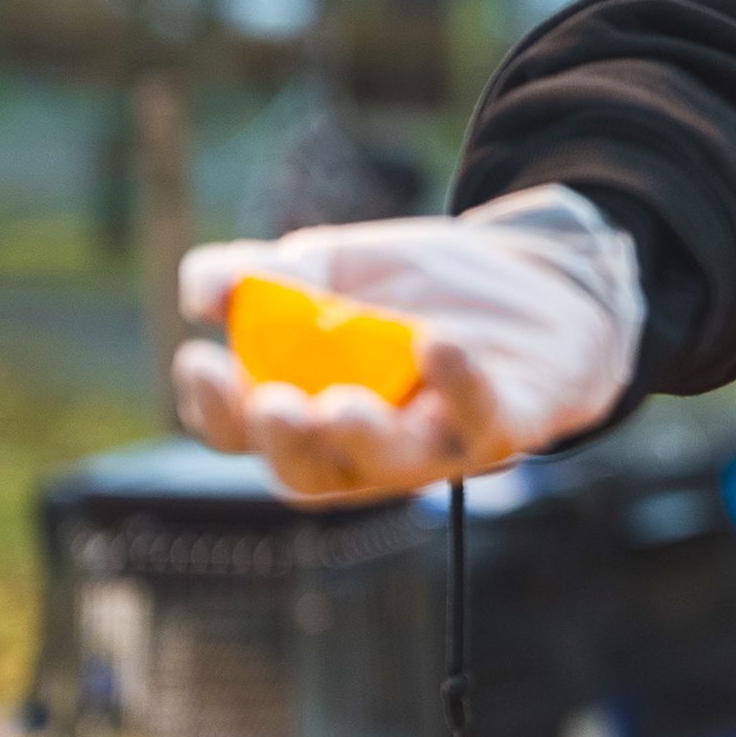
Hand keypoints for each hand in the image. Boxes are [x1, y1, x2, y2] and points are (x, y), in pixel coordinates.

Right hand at [173, 185, 642, 502]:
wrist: (536, 274)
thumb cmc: (421, 286)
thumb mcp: (338, 264)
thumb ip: (267, 275)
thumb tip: (201, 287)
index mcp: (309, 409)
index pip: (243, 433)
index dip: (214, 409)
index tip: (199, 360)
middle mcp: (365, 446)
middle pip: (308, 473)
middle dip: (285, 444)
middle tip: (273, 406)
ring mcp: (436, 444)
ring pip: (390, 467)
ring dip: (363, 440)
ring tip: (342, 404)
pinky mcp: (506, 427)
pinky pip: (481, 423)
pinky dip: (459, 385)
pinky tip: (437, 342)